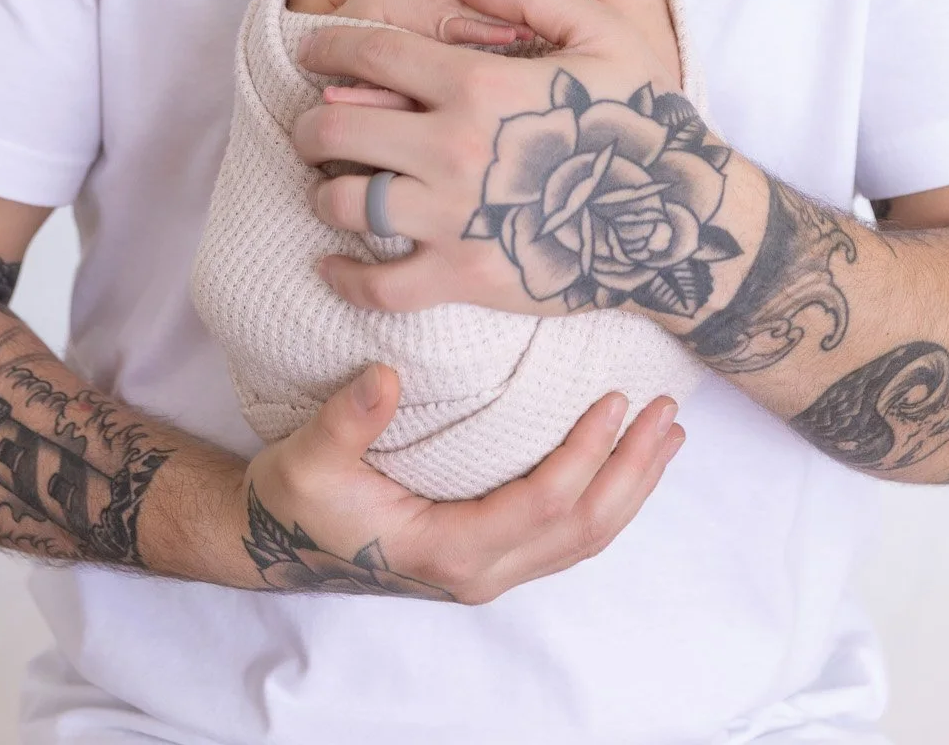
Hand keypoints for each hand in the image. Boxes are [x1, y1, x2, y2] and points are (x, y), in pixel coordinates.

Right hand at [233, 361, 683, 604]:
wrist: (281, 537)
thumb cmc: (300, 496)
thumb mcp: (310, 456)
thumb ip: (349, 420)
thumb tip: (385, 377)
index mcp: (449, 550)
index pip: (544, 504)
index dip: (586, 453)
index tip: (615, 400)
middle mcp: (481, 572)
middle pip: (584, 528)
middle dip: (633, 470)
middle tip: (668, 412)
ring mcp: (490, 570)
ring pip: (585, 539)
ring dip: (632, 486)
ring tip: (667, 435)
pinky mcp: (492, 556)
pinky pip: (568, 536)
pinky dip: (608, 498)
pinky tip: (625, 463)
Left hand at [295, 0, 724, 317]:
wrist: (677, 217)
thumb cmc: (641, 118)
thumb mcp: (602, 32)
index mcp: (477, 83)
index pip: (371, 54)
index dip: (328, 46)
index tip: (311, 49)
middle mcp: (451, 149)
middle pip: (335, 133)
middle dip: (310, 126)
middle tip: (313, 127)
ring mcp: (452, 217)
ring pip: (344, 206)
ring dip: (324, 193)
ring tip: (331, 186)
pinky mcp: (462, 276)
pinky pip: (377, 285)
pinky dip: (343, 276)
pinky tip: (333, 263)